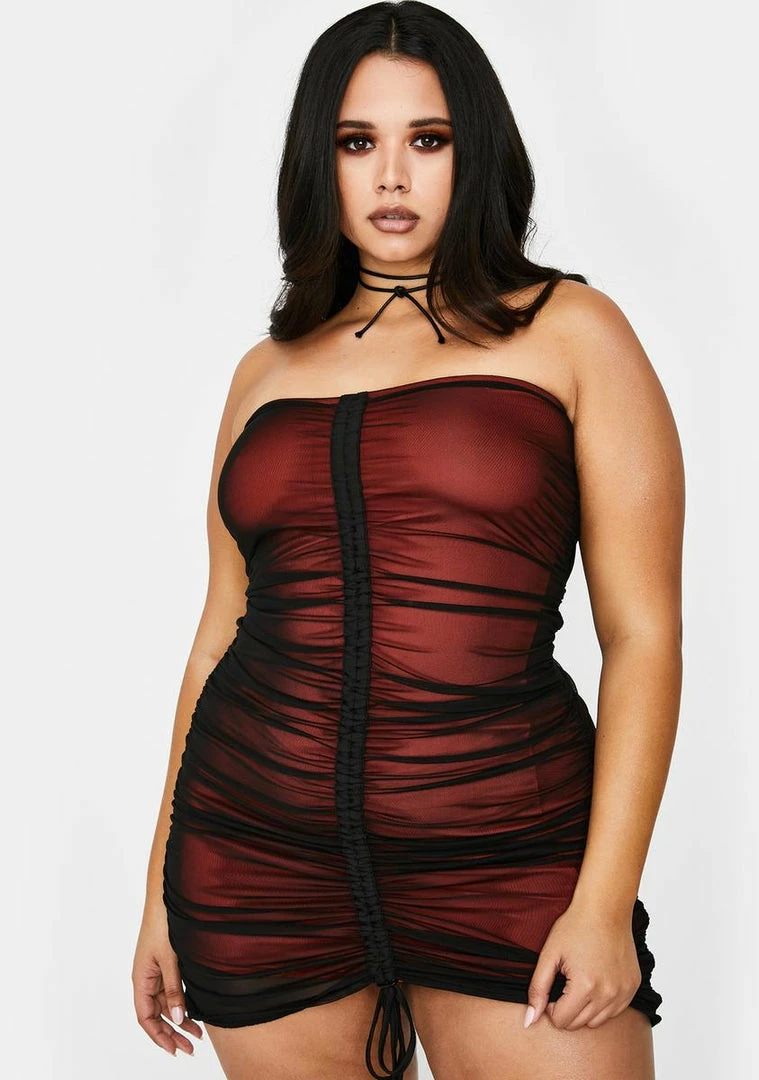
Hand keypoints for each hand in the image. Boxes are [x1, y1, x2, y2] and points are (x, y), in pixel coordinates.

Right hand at [132, 904, 203, 1055]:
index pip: (146, 1017)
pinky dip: (183, 1002)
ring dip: (180, 1019)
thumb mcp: (170, 959)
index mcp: (141, 979)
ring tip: (198, 1035)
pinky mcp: (167, 963)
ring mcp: (157, 971)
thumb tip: (178, 1018)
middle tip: (190, 1048)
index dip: (159, 1036)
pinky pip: (173, 990)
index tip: (174, 1049)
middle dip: (172, 1033)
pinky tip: (196, 1011)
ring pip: (167, 1004)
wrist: (167, 898)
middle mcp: (147, 978)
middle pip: (157, 1014)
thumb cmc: (163, 924)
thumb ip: (174, 988)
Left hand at [524, 900, 641, 1030]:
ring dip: (585, 1008)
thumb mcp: (549, 955)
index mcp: (585, 987)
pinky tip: (597, 980)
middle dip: (567, 1008)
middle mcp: (608, 994)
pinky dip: (603, 1003)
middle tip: (566, 981)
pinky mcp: (633, 988)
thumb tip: (529, 1022)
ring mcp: (624, 992)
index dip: (551, 1005)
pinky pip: (615, 1011)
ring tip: (581, 981)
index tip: (554, 985)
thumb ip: (537, 989)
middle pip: (578, 1024)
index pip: (561, 1021)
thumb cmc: (575, 927)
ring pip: (597, 1021)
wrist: (605, 908)